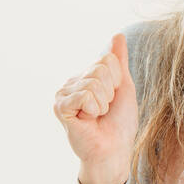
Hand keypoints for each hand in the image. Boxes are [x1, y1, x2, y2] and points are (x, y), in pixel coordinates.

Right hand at [53, 33, 138, 183]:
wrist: (114, 148)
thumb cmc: (119, 122)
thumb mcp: (123, 86)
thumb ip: (119, 62)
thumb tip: (118, 35)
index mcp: (86, 76)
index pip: (106, 60)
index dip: (117, 81)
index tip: (112, 99)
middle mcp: (72, 82)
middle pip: (100, 68)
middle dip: (110, 92)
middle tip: (103, 110)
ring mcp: (63, 94)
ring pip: (93, 81)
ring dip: (103, 103)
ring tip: (95, 116)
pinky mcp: (59, 107)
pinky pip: (84, 95)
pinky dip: (93, 109)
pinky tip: (87, 120)